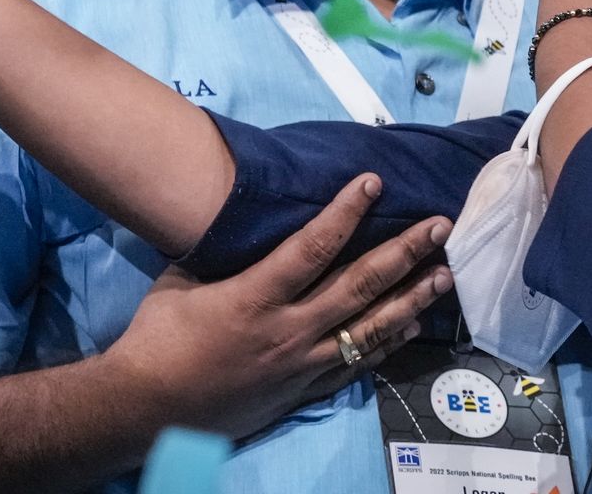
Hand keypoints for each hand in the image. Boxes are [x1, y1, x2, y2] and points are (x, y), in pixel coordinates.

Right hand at [102, 175, 451, 441]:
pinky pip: (356, 364)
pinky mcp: (302, 390)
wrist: (147, 408)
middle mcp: (288, 330)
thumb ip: (221, 253)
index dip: (346, 212)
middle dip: (404, 253)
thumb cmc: (157, 338)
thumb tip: (241, 220)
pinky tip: (412, 326)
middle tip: (439, 227)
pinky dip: (387, 344)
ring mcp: (301, 364)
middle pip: (359, 286)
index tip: (374, 183)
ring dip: (411, 299)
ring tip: (443, 275)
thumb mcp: (181, 280)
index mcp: (255, 296)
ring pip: (370, 328)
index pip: (313, 247)